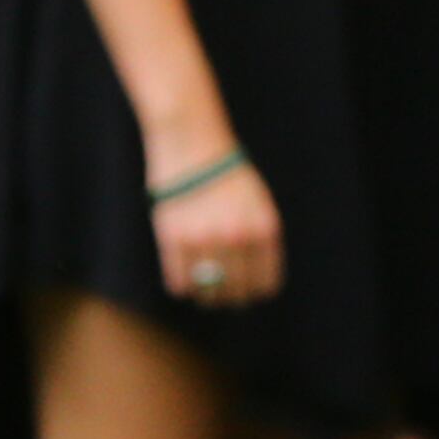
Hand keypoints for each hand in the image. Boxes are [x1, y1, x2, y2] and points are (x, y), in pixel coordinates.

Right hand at [150, 145, 282, 309]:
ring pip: (206, 292)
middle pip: (235, 292)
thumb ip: (259, 241)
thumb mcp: (258, 204)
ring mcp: (205, 239)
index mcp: (264, 230)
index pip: (264, 284)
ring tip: (201, 290)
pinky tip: (183, 279)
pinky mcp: (174, 238)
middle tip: (221, 294)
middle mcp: (238, 238)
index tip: (246, 292)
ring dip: (205, 296)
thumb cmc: (227, 173)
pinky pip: (179, 283)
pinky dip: (181, 285)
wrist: (193, 141)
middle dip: (229, 297)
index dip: (254, 292)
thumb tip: (252, 284)